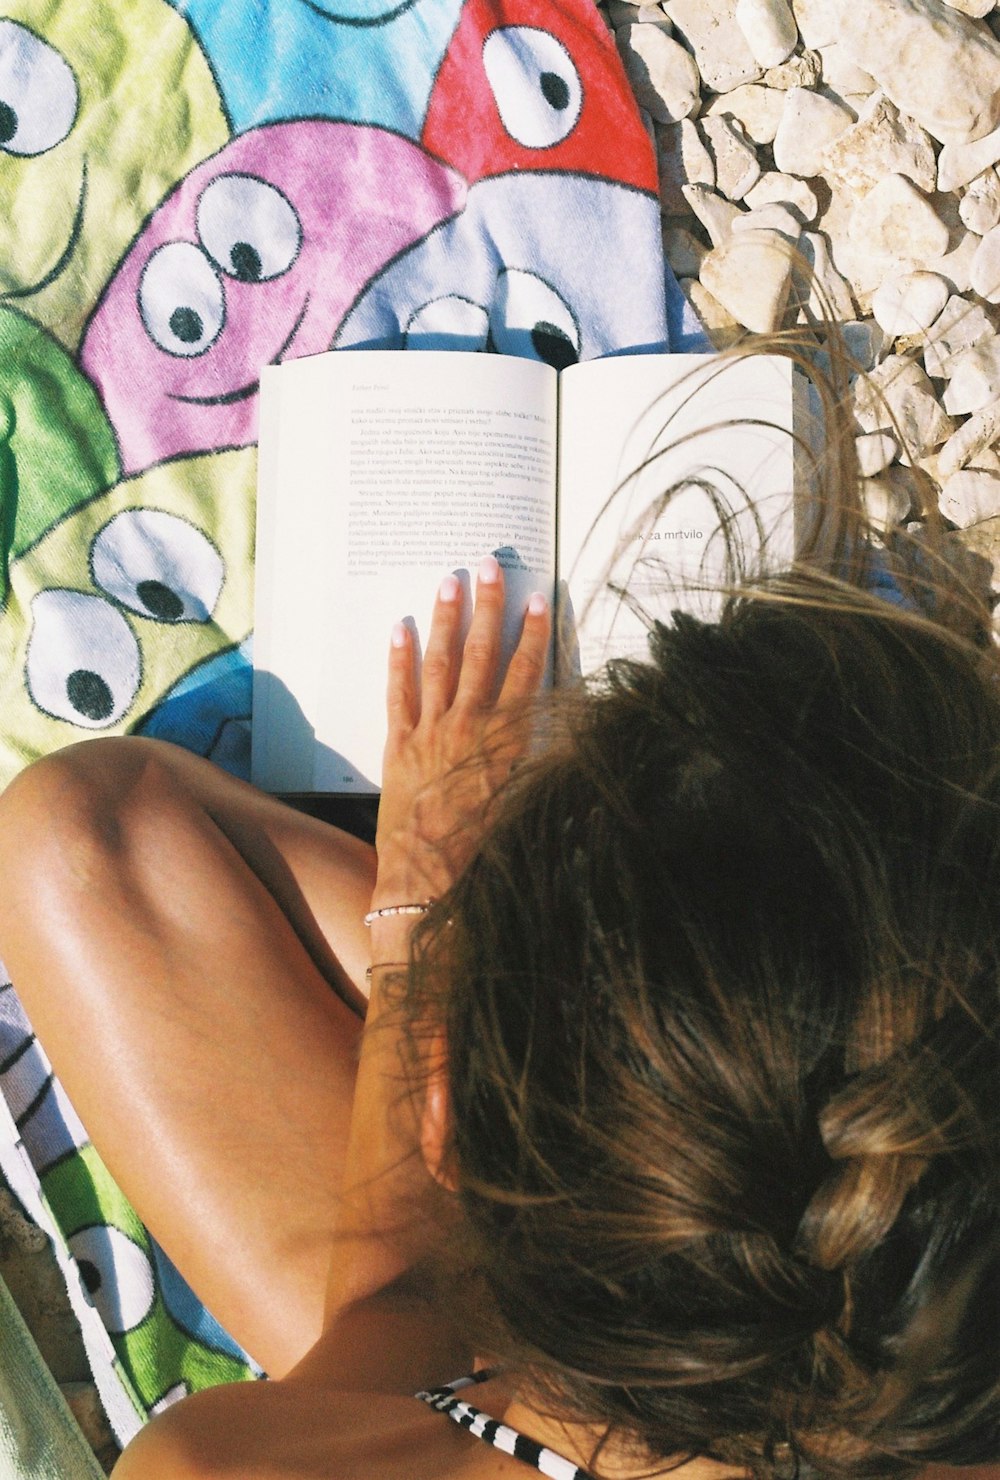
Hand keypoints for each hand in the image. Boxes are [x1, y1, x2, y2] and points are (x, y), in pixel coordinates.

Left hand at [372, 555, 550, 911]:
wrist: (428, 883)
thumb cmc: (485, 854)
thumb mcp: (528, 808)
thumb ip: (545, 769)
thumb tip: (576, 746)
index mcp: (507, 742)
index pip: (526, 674)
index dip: (534, 634)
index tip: (539, 600)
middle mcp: (469, 727)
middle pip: (481, 655)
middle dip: (487, 607)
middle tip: (489, 566)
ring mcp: (430, 733)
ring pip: (439, 664)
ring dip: (445, 619)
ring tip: (448, 580)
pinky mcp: (399, 746)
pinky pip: (397, 693)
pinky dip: (398, 659)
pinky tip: (399, 628)